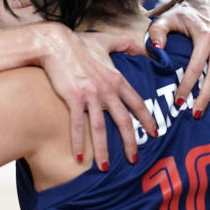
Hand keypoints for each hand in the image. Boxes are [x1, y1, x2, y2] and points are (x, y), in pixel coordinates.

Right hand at [34, 24, 156, 168]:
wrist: (55, 43)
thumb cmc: (78, 43)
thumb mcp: (106, 41)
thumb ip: (125, 44)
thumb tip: (140, 47)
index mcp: (116, 78)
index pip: (137, 103)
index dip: (147, 119)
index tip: (155, 133)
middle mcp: (107, 89)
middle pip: (123, 121)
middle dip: (130, 143)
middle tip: (134, 160)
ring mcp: (90, 95)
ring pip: (100, 128)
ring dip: (104, 150)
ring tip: (106, 168)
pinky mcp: (73, 98)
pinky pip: (77, 124)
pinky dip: (78, 142)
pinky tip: (78, 157)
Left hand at [147, 0, 209, 116]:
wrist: (202, 0)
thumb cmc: (180, 14)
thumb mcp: (165, 19)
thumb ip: (157, 32)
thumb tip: (155, 49)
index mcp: (205, 34)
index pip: (195, 67)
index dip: (187, 86)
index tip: (179, 103)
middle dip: (206, 96)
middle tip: (197, 114)